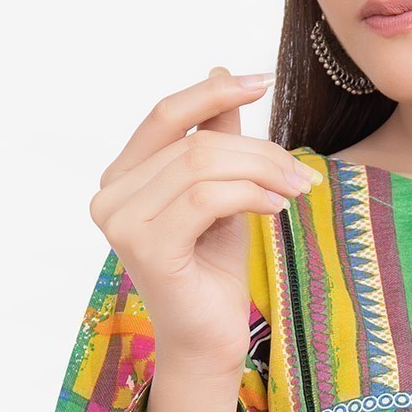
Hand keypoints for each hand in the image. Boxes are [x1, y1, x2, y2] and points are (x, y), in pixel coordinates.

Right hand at [88, 66, 322, 380]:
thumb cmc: (213, 268)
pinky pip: (205, 198)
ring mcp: (121, 222)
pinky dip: (250, 195)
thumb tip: (221, 71)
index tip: (263, 80)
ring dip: (262, 171)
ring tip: (298, 189)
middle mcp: (110, 195)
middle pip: (194, 142)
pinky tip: (278, 208)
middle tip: (302, 172)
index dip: (213, 91)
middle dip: (258, 150)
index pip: (165, 114)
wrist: (210, 339)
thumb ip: (216, 139)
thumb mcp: (222, 192)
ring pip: (201, 165)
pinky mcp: (145, 247)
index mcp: (122, 177)